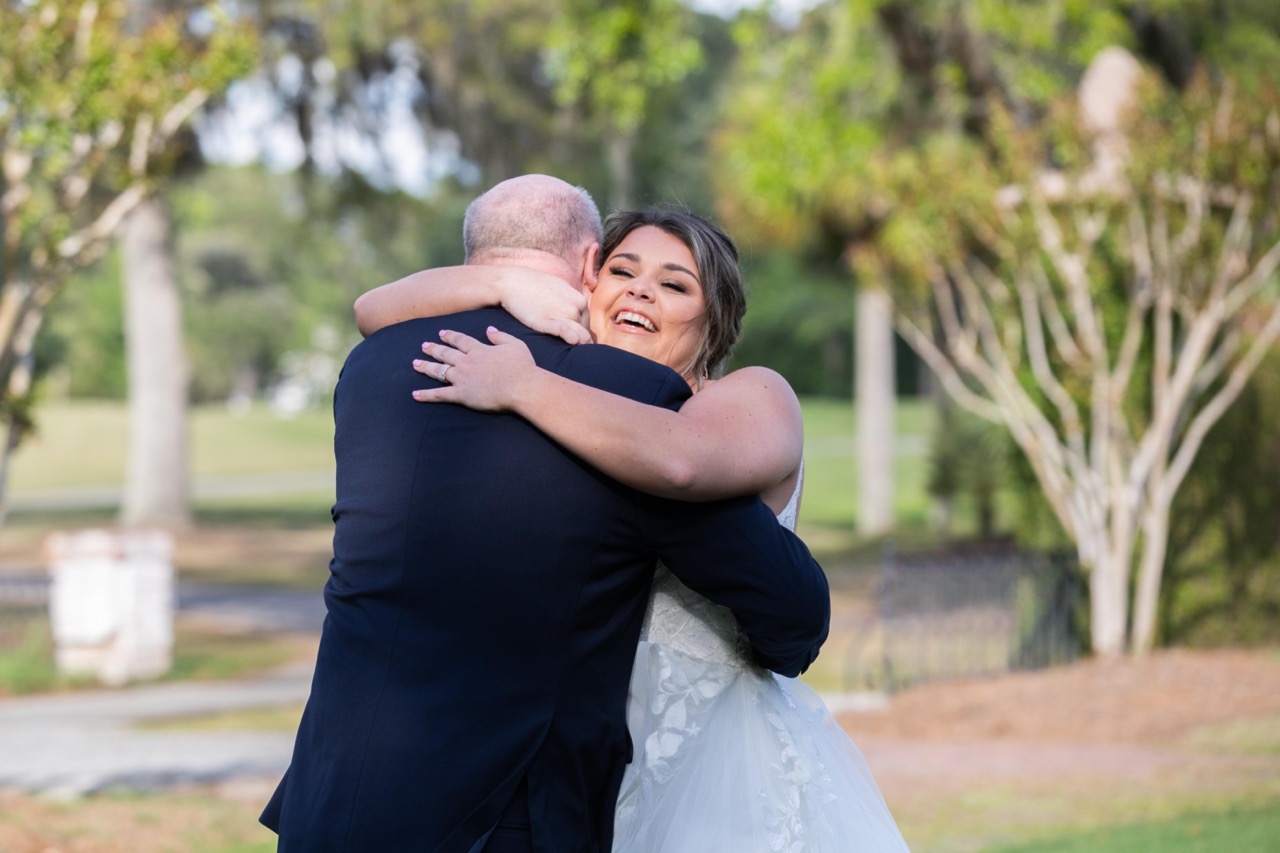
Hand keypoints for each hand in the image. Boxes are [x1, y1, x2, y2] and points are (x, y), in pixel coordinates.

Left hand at [412, 327, 536, 410]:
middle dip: (434, 349)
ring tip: (415, 364)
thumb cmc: (522, 367)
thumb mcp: (515, 345)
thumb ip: (500, 336)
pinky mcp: (461, 395)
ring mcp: (462, 378)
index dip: (450, 336)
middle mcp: (467, 362)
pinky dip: (427, 395)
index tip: (442, 333)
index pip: (461, 340)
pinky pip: (440, 394)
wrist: (521, 387)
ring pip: (439, 371)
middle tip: (424, 346)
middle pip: (446, 354)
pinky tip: (415, 395)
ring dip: (426, 367)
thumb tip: (489, 329)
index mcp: (479, 350)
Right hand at [495, 267, 591, 344]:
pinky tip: (570, 342)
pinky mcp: (549, 322)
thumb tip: (574, 314)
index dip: (580, 334)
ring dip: (578, 347)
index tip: (572, 341)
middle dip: (580, 342)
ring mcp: (564, 314)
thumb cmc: (533, 285)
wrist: (512, 282)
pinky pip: (568, 333)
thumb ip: (570, 301)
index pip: (587, 325)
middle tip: (572, 352)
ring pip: (580, 337)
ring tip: (571, 355)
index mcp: (579, 300)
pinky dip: (571, 339)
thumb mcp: (559, 287)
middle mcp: (576, 307)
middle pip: (584, 333)